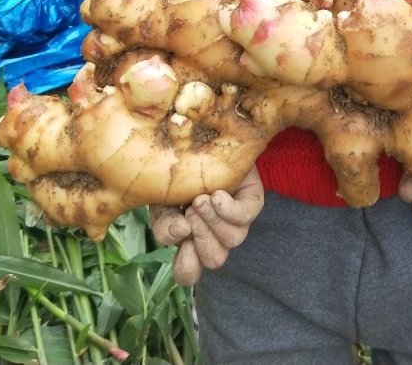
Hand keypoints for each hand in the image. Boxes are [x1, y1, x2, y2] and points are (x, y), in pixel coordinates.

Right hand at [149, 166, 264, 285]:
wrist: (198, 139)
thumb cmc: (176, 173)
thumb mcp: (160, 200)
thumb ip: (163, 223)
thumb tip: (181, 233)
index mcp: (190, 239)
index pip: (190, 272)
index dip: (187, 268)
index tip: (182, 241)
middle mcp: (216, 233)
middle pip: (215, 259)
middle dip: (201, 236)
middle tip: (190, 210)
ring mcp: (236, 219)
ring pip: (232, 240)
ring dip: (213, 221)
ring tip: (201, 198)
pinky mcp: (252, 200)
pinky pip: (247, 216)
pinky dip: (229, 209)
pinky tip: (217, 195)